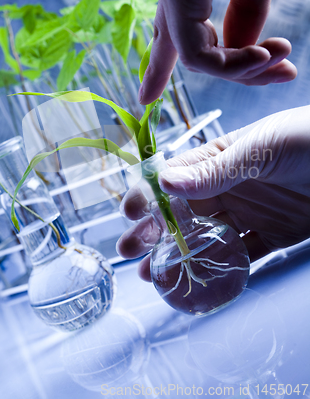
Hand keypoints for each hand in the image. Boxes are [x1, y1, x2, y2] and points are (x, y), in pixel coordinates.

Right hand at [117, 106, 309, 280]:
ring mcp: (249, 213)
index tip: (128, 211)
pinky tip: (201, 280)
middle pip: (183, 212)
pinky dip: (223, 269)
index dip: (149, 193)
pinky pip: (243, 255)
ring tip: (152, 275)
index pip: (174, 176)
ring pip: (207, 238)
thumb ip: (213, 170)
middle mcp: (229, 187)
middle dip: (153, 230)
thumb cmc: (307, 139)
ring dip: (180, 255)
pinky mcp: (273, 236)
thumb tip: (164, 182)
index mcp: (219, 158)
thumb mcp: (258, 149)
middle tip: (128, 250)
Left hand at [139, 0, 296, 103]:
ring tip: (277, 59)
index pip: (166, 35)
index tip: (146, 97)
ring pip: (198, 60)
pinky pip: (200, 52)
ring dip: (244, 69)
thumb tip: (247, 49)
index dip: (156, 68)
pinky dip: (234, 63)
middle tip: (281, 72)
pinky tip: (262, 55)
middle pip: (190, 54)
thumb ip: (247, 12)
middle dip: (238, 73)